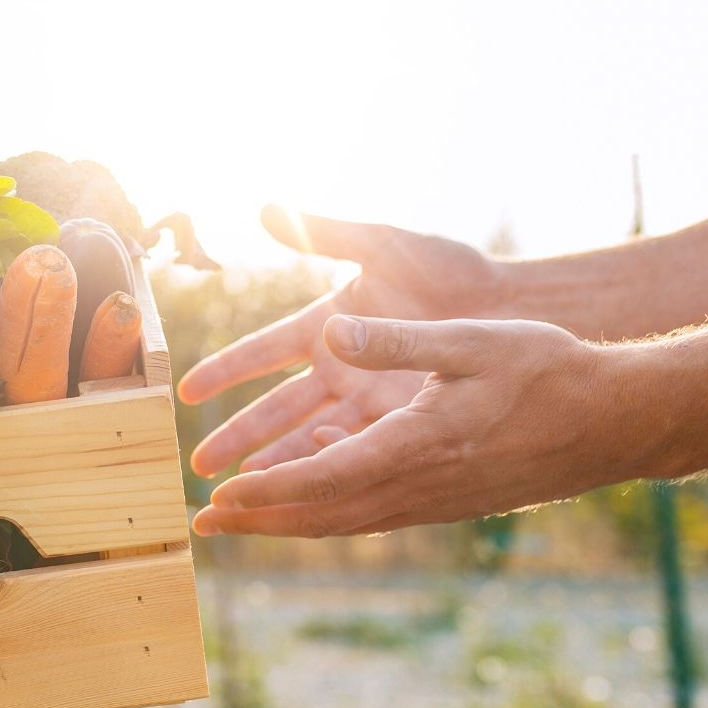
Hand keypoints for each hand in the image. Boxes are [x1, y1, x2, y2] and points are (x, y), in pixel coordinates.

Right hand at [178, 207, 505, 476]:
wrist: (519, 304)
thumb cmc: (451, 267)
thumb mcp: (384, 244)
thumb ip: (327, 232)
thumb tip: (266, 208)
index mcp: (329, 324)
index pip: (262, 353)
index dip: (225, 371)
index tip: (188, 393)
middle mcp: (342, 366)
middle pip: (278, 409)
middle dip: (238, 438)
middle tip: (199, 467)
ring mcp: (370, 397)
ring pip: (311, 438)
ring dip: (276, 465)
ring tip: (240, 494)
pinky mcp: (401, 421)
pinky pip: (356, 452)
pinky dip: (327, 473)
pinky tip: (301, 499)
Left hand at [193, 315, 640, 537]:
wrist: (613, 422)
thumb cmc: (547, 371)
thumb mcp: (470, 341)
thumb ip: (396, 339)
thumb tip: (332, 329)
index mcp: (416, 444)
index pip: (322, 477)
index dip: (266, 489)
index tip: (220, 494)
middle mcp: (419, 484)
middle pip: (321, 513)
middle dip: (259, 521)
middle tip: (203, 526)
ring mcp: (434, 501)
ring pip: (345, 522)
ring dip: (287, 524)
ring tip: (240, 525)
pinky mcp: (447, 503)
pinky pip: (372, 517)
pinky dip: (327, 517)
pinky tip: (309, 508)